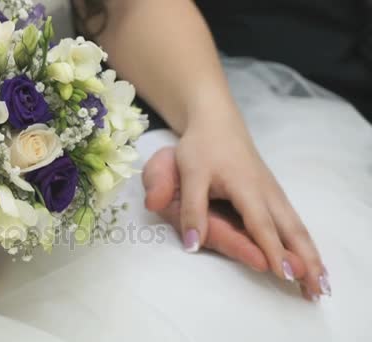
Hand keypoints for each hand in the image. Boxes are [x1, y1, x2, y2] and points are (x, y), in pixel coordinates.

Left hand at [143, 140, 328, 300]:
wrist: (216, 122)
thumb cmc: (201, 148)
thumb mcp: (190, 174)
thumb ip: (191, 209)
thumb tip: (192, 245)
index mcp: (246, 187)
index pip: (261, 225)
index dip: (273, 250)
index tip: (286, 274)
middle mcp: (267, 192)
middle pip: (291, 230)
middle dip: (305, 260)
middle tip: (318, 290)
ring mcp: (273, 193)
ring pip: (296, 227)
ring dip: (310, 255)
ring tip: (321, 285)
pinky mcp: (273, 194)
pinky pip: (293, 222)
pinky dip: (304, 243)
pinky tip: (310, 259)